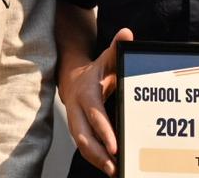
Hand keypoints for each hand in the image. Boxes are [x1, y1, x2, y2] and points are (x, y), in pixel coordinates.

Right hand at [59, 27, 132, 175]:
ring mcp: (75, 123)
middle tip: (115, 168)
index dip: (104, 132)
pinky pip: (85, 148)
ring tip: (115, 172)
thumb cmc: (94, 71)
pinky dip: (96, 159)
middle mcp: (77, 111)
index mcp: (86, 94)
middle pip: (84, 137)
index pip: (95, 116)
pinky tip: (111, 168)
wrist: (71, 78)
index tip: (115, 147)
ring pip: (83, 146)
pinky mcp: (78, 131)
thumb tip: (126, 34)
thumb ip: (116, 49)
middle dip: (99, 155)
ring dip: (97, 161)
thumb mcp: (105, 58)